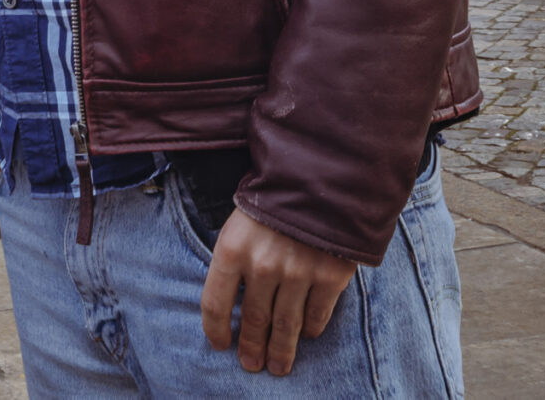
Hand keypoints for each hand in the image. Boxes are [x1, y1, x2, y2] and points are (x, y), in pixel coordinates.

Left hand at [201, 209, 357, 375]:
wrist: (321, 177)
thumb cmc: (273, 199)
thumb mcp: (241, 221)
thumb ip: (236, 258)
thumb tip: (233, 302)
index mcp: (232, 248)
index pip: (215, 302)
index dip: (216, 329)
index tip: (221, 345)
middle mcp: (262, 264)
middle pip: (254, 319)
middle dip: (252, 346)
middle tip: (252, 365)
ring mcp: (298, 272)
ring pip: (286, 324)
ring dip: (282, 349)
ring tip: (278, 366)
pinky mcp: (330, 275)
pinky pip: (317, 314)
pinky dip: (311, 329)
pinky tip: (306, 335)